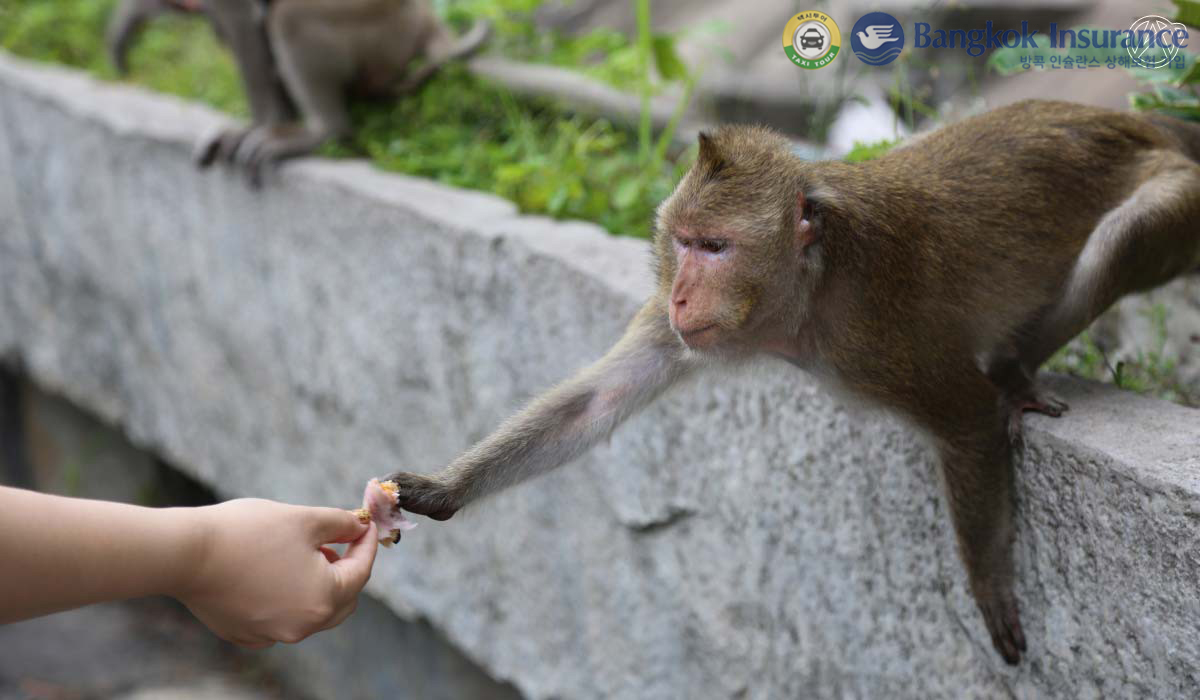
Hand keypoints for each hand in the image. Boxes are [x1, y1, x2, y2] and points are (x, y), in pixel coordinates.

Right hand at [175, 499, 376, 647]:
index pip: (361, 572)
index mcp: (322, 600)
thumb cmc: (248, 532)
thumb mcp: (305, 519)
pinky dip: (288, 599)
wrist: (186, 553)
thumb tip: (359, 526)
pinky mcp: (245, 635)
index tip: (365, 524)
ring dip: (317, 584)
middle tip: (337, 541)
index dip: (366, 544)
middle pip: (342, 600)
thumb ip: (341, 524)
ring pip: (311, 611)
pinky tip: (276, 573)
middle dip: (346, 569)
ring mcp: (271, 635)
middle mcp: (301, 627)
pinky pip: (280, 619)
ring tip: (304, 553)